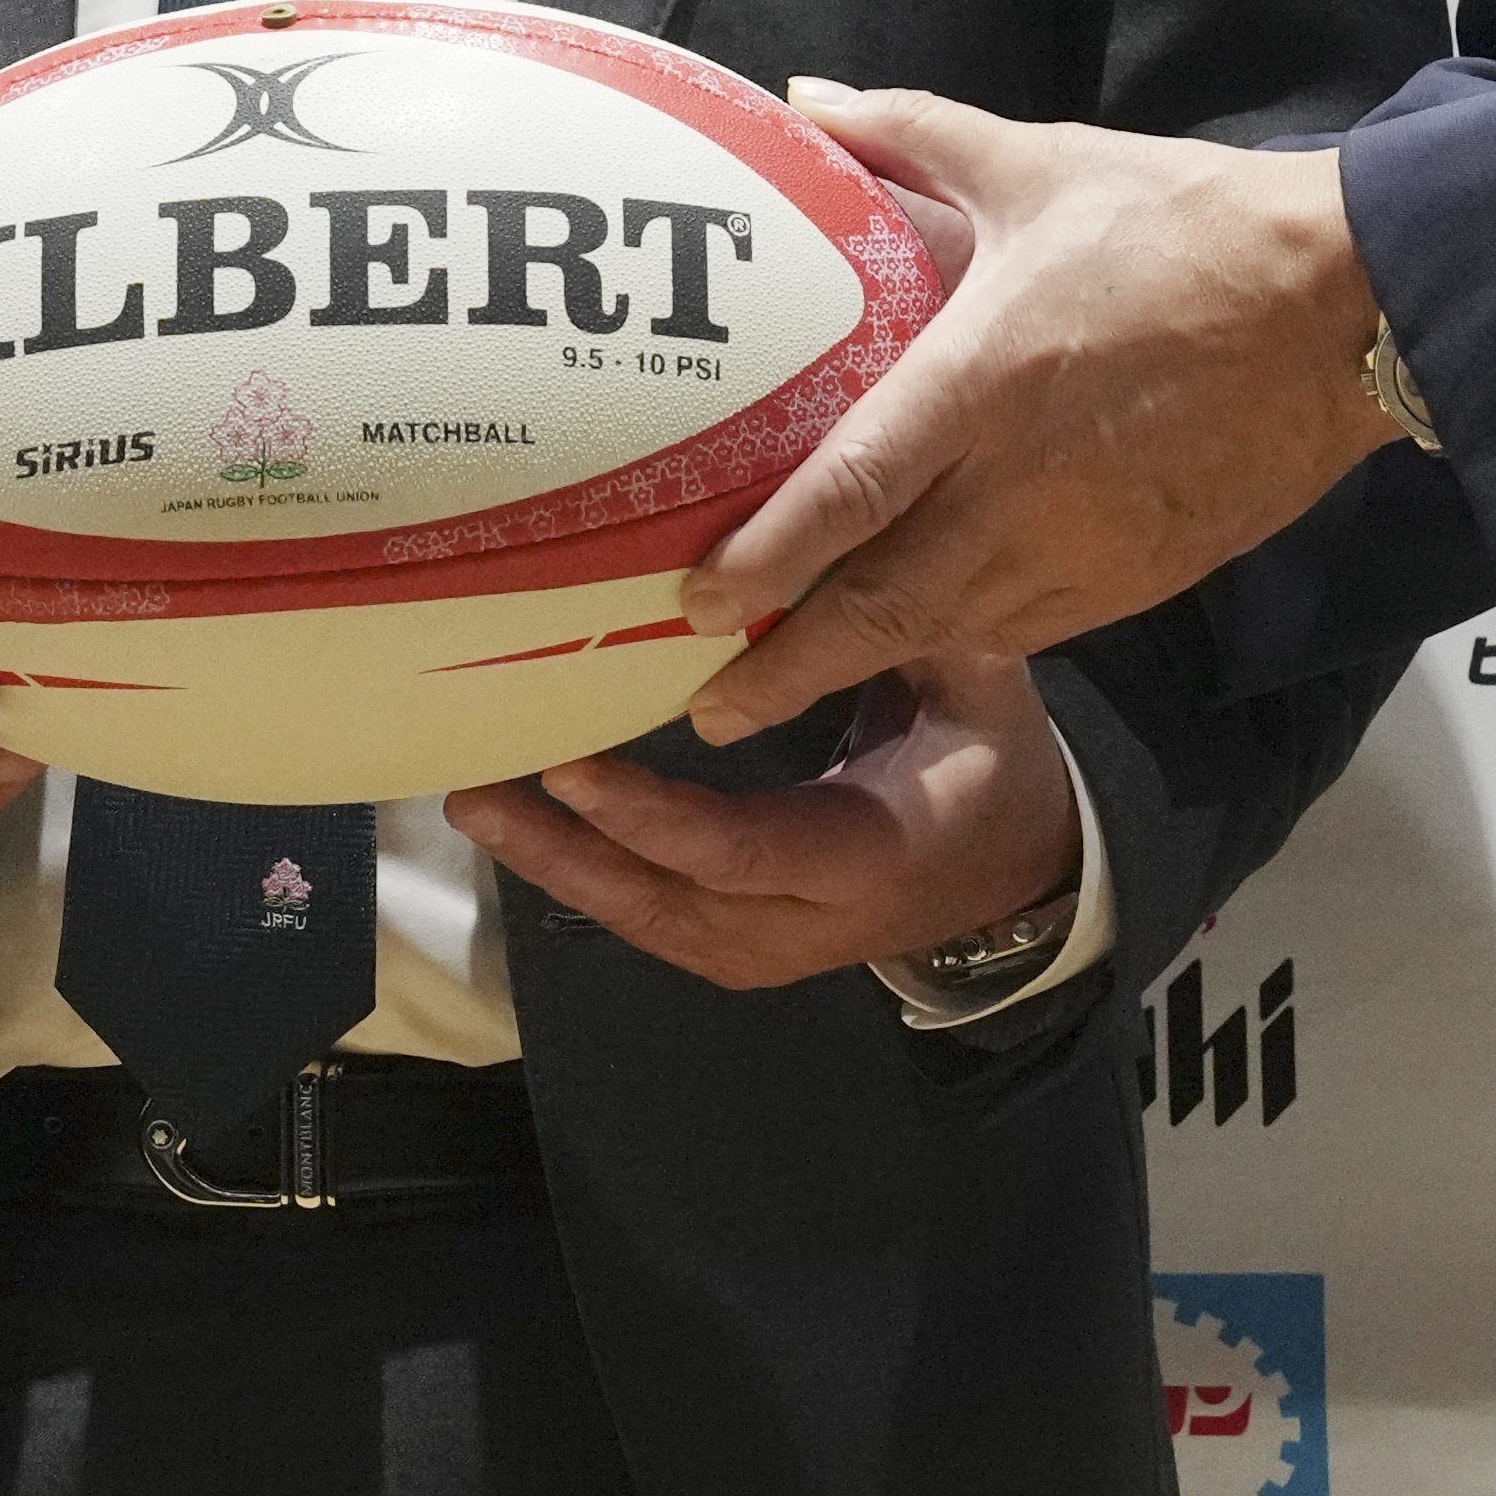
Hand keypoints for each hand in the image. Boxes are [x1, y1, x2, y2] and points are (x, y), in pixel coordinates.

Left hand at [448, 654, 1083, 992]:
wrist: (1020, 874)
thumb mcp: (978, 686)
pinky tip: (523, 826)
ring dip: (555, 865)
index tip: (567, 762)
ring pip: (643, 921)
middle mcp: (806, 925)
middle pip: (663, 902)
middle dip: (562, 851)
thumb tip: (819, 546)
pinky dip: (583, 875)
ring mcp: (768, 949)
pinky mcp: (740, 946)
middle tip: (476, 788)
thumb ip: (900, 625)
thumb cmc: (992, 762)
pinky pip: (649, 918)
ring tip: (475, 800)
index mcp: (867, 856)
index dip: (647, 815)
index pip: (738, 850)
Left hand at [680, 84, 1393, 741]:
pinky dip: (963, 639)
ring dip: (871, 664)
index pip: (849, 494)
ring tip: (793, 685)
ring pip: (954, 629)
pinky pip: (1030, 626)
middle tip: (713, 706)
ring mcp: (1086, 544)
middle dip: (791, 668)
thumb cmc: (1188, 226)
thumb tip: (808, 98)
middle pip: (884, 604)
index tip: (695, 603)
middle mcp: (1021, 485)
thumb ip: (909, 135)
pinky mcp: (1142, 576)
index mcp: (985, 382)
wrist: (1348, 306)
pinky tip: (923, 637)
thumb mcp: (1036, 163)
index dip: (765, 560)